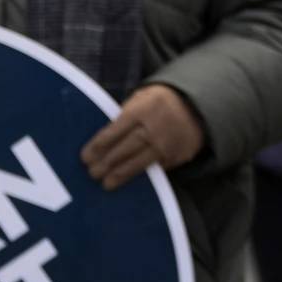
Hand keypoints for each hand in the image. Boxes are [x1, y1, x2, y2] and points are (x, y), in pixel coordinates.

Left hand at [80, 84, 203, 190]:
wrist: (196, 107)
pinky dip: (141, 176)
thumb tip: (102, 138)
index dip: (99, 145)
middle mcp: (155, 128)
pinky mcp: (178, 157)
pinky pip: (156, 168)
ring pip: (141, 162)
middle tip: (92, 173)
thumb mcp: (141, 98)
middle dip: (107, 162)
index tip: (85, 156)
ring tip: (106, 183)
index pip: (116, 130)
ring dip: (121, 174)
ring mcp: (168, 144)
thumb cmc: (158, 102)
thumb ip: (124, 115)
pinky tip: (127, 182)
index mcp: (142, 109)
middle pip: (127, 148)